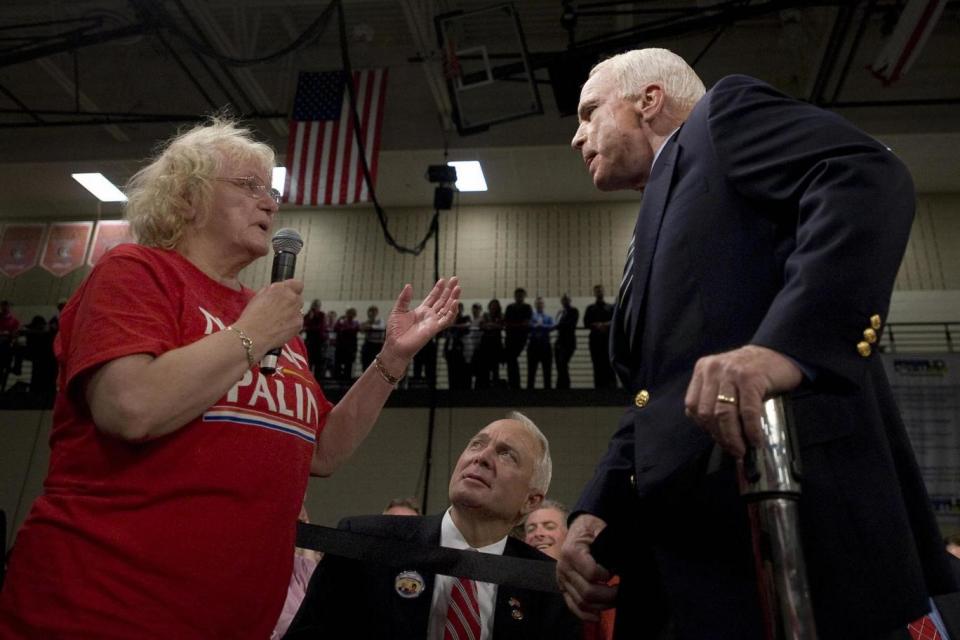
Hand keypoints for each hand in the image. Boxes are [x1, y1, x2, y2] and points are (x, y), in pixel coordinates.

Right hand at [235, 279, 304, 356]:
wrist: (251, 335)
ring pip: (298, 311)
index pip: (297, 284)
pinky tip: (280, 328)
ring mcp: (297, 311)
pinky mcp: (299, 323)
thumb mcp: (259, 296)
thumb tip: (279, 291)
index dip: (293, 289)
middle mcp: (291, 297)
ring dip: (292, 314)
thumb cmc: (251, 318)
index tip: (290, 294)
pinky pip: (298, 322)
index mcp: (280, 289)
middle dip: (291, 303)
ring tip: (277, 322)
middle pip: (298, 298)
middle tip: (279, 311)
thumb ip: (273, 291)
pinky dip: (292, 325)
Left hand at [379, 277, 460, 370]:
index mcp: (421, 311)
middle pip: (442, 301)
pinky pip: (446, 320)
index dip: (438, 289)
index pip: (433, 297)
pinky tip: (455, 303)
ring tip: (458, 288)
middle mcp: (429, 316)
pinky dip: (452, 312)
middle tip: (455, 279)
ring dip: (453, 298)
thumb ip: (404, 298)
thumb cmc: (395, 331)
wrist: (395, 346)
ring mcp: (433, 322)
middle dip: (449, 290)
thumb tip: (409, 285)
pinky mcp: (434, 329)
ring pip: (447, 309)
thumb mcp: (398, 310)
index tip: (443, 279)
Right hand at [556, 514, 616, 621]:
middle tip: (620, 590)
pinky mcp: (563, 587)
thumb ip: (610, 543)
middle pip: (587, 592)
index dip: (607, 576)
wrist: (579, 527)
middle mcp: (564, 568)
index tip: (615, 572)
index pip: (591, 574)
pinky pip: (572, 606)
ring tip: (614, 599)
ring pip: (582, 603)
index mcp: (571, 552)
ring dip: (601, 605)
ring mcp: (562, 579)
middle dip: (608, 595)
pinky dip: (585, 615)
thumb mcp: (600, 529)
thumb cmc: (591, 529)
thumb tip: (621, 563)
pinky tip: (598, 616)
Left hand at [684, 345, 801, 457]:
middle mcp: (713, 369)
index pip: (693, 406)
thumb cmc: (753, 372)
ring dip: (733, 437)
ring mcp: (731, 372)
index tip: (718, 439)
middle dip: (720, 436)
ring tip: (742, 450)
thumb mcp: (725, 380)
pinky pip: (747, 411)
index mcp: (703, 370)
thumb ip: (716, 400)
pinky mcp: (750, 378)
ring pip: (724, 414)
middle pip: (707, 412)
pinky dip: (751, 430)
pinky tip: (756, 439)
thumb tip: (719, 437)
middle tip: (733, 450)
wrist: (781, 352)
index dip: (704, 427)